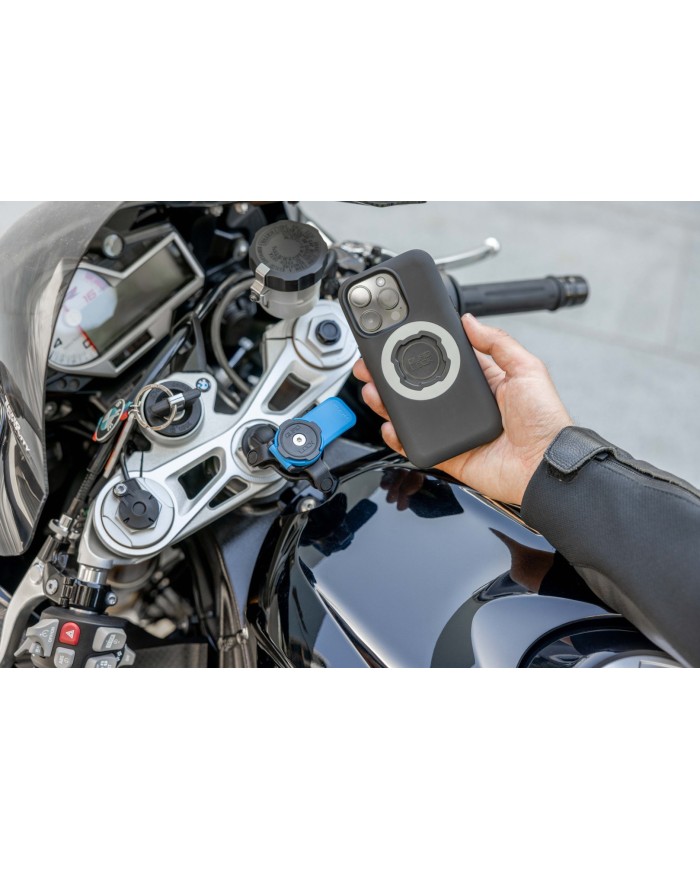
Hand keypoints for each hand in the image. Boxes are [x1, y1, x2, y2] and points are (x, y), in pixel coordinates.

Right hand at [353, 314, 572, 504]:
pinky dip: (399, 438)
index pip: (443, 362)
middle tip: (373, 366)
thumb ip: (498, 343)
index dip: (420, 351)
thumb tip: (471, 321)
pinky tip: (389, 426)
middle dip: (392, 376)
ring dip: (389, 403)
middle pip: (419, 387)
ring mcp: (453, 431)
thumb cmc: (545, 421)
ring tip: (374, 391)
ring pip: (412, 415)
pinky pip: (417, 446)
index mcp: (482, 382)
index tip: (399, 340)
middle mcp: (464, 406)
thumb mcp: (527, 369)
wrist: (544, 465)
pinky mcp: (448, 454)